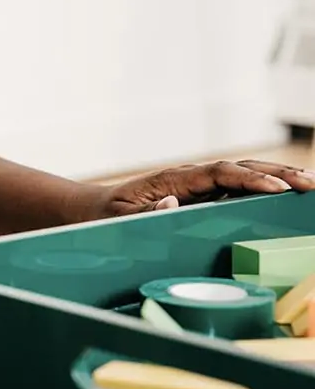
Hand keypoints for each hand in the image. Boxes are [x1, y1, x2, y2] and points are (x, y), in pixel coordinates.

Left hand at [87, 159, 314, 218]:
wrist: (94, 210)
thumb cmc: (106, 216)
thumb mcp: (119, 219)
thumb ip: (143, 214)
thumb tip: (172, 204)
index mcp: (172, 180)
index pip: (218, 174)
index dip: (249, 180)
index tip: (277, 189)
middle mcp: (189, 178)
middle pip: (239, 169)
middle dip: (276, 175)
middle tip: (310, 184)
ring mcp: (197, 185)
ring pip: (243, 175)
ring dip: (277, 178)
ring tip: (310, 185)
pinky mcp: (201, 195)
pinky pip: (237, 189)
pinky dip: (263, 188)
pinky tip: (287, 192)